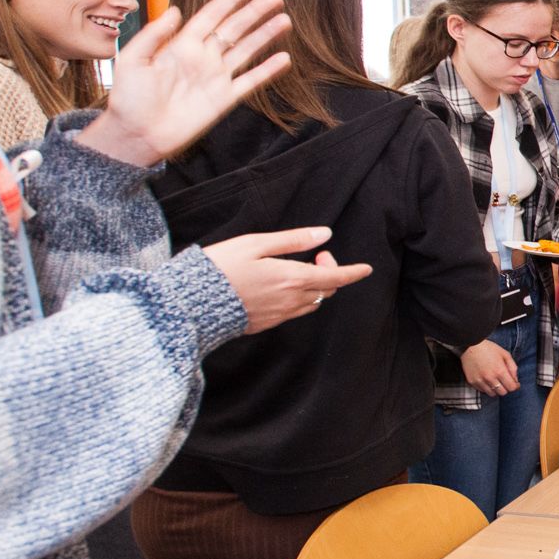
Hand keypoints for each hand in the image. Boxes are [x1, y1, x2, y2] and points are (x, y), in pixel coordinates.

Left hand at [80, 0, 291, 166]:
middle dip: (254, 12)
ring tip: (285, 20)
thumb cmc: (128, 99)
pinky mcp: (224, 99)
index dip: (228, 0)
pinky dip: (267, 70)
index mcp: (181, 45)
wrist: (137, 135)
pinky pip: (251, 82)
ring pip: (246, 50)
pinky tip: (284, 59)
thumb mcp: (132, 60)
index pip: (210, 16)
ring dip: (265, 35)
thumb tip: (176, 10)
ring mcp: (216, 78)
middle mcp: (203, 58)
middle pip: (234, 29)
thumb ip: (153, 35)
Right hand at [202, 227, 372, 333]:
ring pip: (312, 302)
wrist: (192, 303)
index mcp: (293, 279)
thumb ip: (294, 240)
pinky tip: (280, 286)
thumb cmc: (222, 267)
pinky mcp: (266, 323)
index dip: (353, 273)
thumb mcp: (256, 244)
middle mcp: (291, 301)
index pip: (336, 278)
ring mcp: (279, 315)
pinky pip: (294, 312)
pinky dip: (298, 298)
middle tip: (314, 255)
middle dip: (330, 272)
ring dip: (314, 286)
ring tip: (296, 268)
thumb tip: (325, 234)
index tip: (366, 269)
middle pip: (327, 290)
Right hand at [460, 339, 519, 395]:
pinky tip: (487, 380)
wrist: (470, 345)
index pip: (511, 387)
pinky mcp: (472, 382)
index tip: (515, 383)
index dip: (515, 386)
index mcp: (500, 371)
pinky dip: (486, 388)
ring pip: (492, 394)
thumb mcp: (505, 354)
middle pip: (502, 393)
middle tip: (505, 382)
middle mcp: (490, 378)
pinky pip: (482, 391)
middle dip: (506, 388)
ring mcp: (480, 381)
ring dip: (496, 389)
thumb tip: (515, 380)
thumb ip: (513, 368)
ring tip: (495, 381)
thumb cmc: (489, 348)